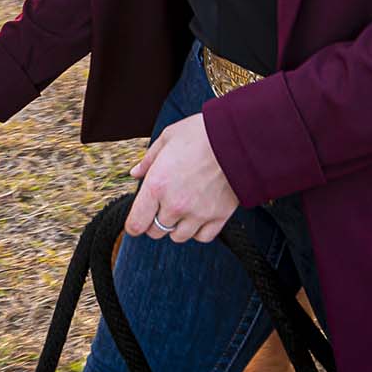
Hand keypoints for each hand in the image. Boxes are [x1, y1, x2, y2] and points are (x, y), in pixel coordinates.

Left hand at [125, 110, 239, 243]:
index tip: (137, 220)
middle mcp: (175, 204)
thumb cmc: (202, 134)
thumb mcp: (167, 138)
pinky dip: (198, 231)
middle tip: (162, 207)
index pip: (136, 223)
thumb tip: (135, 173)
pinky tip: (198, 216)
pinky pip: (202, 237)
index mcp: (156, 185)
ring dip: (176, 227)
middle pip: (155, 232)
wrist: (238, 137)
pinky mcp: (219, 216)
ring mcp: (198, 213)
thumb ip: (148, 159)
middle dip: (154, 222)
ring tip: (181, 210)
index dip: (133, 224)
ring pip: (178, 237)